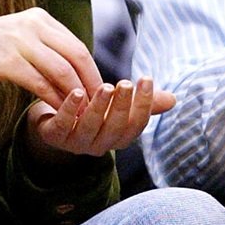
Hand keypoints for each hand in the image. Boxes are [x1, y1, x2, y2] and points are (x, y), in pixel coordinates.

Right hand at [0, 8, 101, 108]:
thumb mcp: (17, 37)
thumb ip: (44, 46)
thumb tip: (75, 70)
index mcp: (37, 17)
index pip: (77, 45)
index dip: (92, 72)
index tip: (99, 94)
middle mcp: (31, 24)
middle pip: (77, 55)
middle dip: (91, 84)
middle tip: (100, 107)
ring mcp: (19, 41)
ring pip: (62, 71)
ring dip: (76, 96)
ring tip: (83, 114)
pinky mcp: (7, 61)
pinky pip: (41, 84)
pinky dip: (55, 100)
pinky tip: (59, 112)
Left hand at [25, 76, 175, 159]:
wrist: (50, 123)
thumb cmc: (89, 113)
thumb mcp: (115, 107)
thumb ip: (141, 103)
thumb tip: (173, 98)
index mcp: (118, 137)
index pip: (136, 124)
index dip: (143, 103)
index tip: (146, 79)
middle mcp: (100, 144)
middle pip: (115, 127)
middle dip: (122, 105)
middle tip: (126, 83)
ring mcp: (76, 142)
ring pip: (91, 126)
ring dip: (100, 106)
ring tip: (106, 86)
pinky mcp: (54, 136)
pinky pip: (63, 124)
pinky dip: (70, 108)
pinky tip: (77, 92)